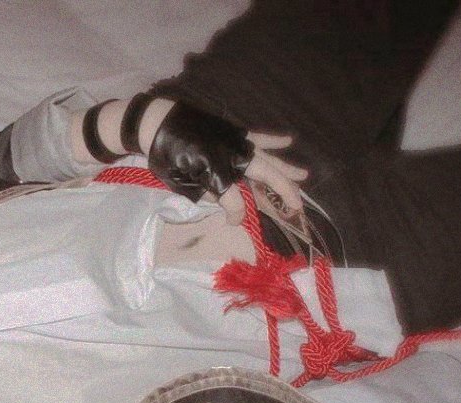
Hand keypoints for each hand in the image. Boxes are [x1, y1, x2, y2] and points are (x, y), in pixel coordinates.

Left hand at [145, 99, 307, 224]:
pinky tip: (289, 140)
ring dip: (287, 169)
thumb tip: (222, 200)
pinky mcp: (232, 132)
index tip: (233, 222)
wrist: (156, 122)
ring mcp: (236, 143)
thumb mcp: (181, 183)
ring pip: (268, 159)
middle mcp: (234, 158)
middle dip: (283, 193)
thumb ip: (205, 193)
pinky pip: (257, 137)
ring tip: (304, 176)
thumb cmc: (164, 156)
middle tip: (297, 208)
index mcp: (218, 174)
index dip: (236, 214)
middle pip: (266, 178)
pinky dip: (273, 140)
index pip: (236, 202)